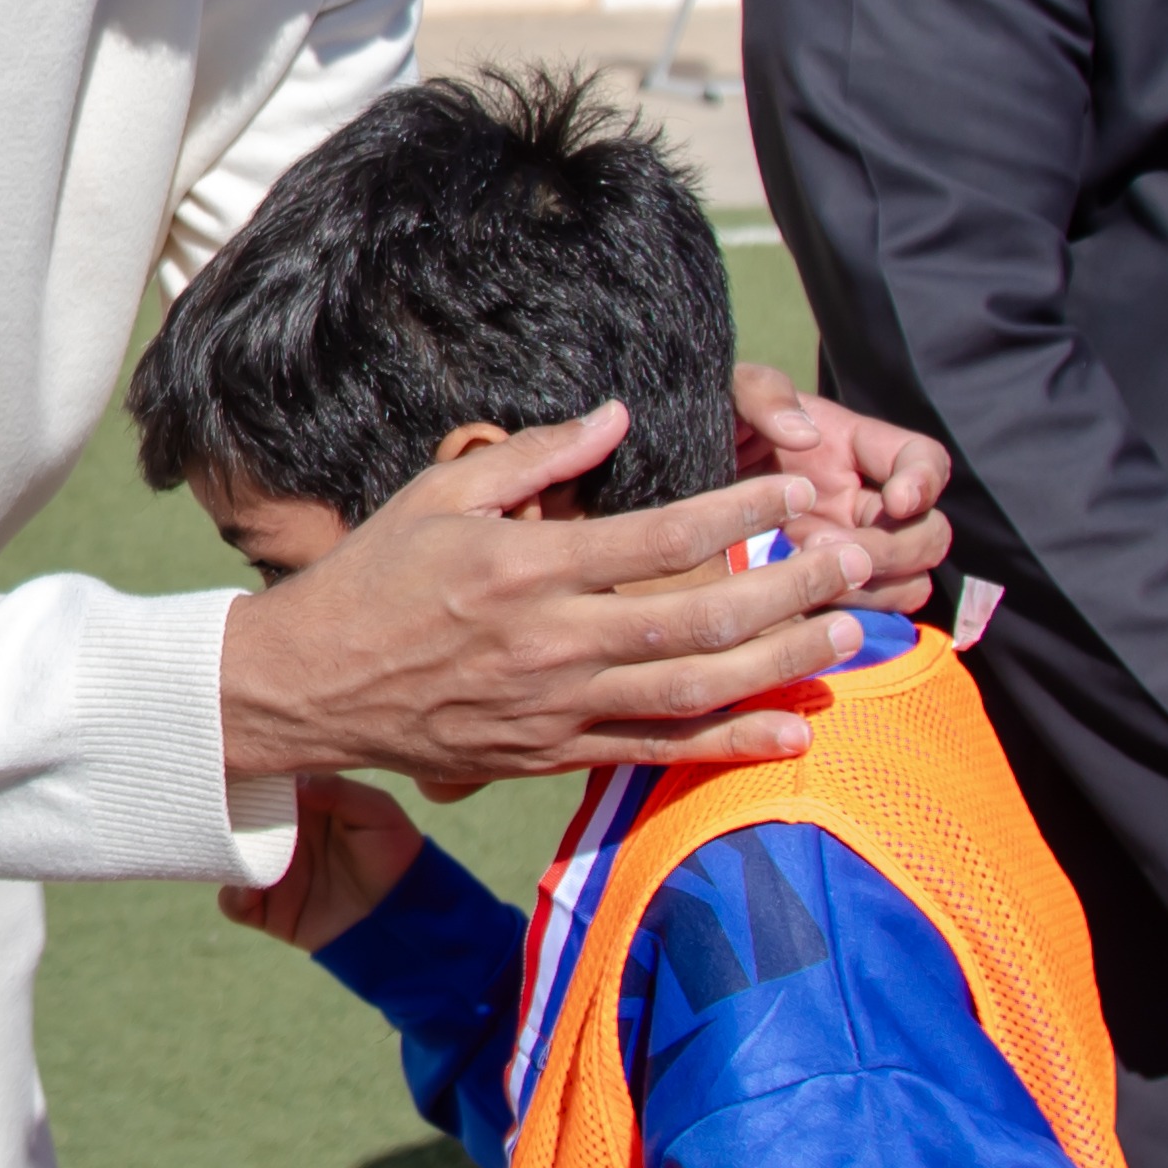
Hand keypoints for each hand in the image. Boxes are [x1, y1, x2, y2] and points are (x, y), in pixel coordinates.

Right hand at [217, 411, 883, 791]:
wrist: (310, 685)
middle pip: (698, 616)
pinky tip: (791, 733)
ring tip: (846, 639)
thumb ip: (535, 455)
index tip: (797, 494)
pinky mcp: (552, 752)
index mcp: (526, 565)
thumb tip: (617, 415)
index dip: (739, 514)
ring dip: (779, 665)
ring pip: (694, 689)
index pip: (658, 536)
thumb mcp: (440, 493)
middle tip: (858, 565)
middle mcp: (551, 640)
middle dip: (791, 590)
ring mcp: (556, 705)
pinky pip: (657, 752)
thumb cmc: (373, 578)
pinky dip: (729, 745)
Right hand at [231, 775, 432, 954]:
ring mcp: (272, 874)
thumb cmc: (395, 855)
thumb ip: (338, 790)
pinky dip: (233, 896)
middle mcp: (282, 837)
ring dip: (223, 854)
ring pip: (228, 858)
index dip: (253, 775)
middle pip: (238, 819)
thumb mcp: (377, 811)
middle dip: (226, 812)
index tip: (239, 767)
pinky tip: (249, 890)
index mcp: (305, 807)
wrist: (403, 917)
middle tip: (219, 806)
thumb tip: (294, 779)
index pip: (268, 784)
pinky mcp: (268, 910)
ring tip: (233, 851)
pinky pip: (234, 903)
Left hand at [729, 366, 956, 613]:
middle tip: (823, 546)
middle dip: (892, 549)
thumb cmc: (707, 428)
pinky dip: (844, 621)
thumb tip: (806, 435)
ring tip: (806, 580)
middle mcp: (864, 506)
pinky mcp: (821, 596)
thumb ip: (764, 394)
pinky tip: (795, 612)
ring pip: (908, 586)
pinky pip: (863, 623)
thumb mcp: (730, 396)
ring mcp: (847, 555)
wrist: (669, 483)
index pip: (926, 461)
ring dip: (872, 591)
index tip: (896, 500)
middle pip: (929, 536)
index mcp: (857, 450)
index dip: (925, 482)